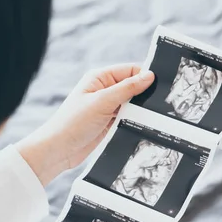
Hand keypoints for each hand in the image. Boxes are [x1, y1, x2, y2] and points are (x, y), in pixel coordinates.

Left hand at [16, 64, 154, 185]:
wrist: (59, 150)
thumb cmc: (73, 123)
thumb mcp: (102, 102)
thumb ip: (127, 88)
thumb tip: (149, 76)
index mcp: (100, 78)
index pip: (130, 70)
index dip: (146, 76)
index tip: (163, 85)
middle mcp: (104, 90)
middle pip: (133, 87)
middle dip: (146, 94)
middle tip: (163, 103)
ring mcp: (108, 108)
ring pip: (133, 104)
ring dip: (141, 110)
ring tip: (156, 116)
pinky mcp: (110, 123)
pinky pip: (129, 118)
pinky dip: (137, 121)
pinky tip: (146, 125)